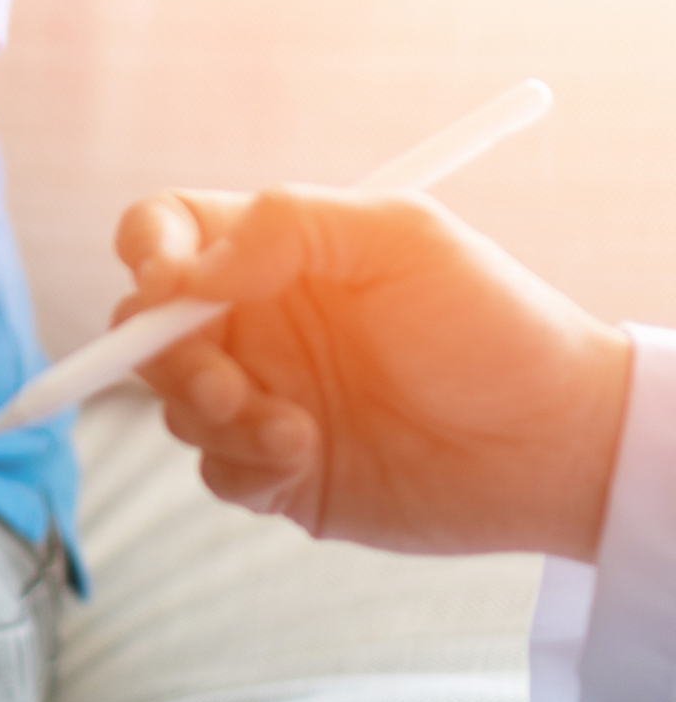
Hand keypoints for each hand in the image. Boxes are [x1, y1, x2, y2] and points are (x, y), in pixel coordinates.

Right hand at [115, 186, 631, 558]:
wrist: (554, 445)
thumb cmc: (495, 327)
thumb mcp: (403, 239)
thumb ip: (287, 228)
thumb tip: (188, 273)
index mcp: (277, 255)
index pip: (168, 230)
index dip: (147, 250)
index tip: (167, 286)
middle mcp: (258, 322)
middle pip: (148, 328)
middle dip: (168, 359)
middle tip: (228, 388)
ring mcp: (263, 397)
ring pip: (174, 406)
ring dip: (217, 421)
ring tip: (296, 433)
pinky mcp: (275, 471)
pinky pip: (213, 472)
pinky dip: (244, 468)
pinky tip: (306, 461)